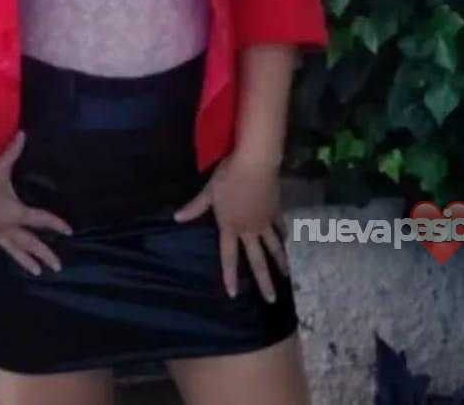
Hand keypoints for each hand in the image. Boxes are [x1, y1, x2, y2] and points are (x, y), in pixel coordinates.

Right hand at [0, 129, 72, 275]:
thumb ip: (13, 151)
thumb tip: (23, 134)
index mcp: (15, 213)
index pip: (40, 219)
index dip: (56, 223)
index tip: (69, 231)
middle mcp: (6, 226)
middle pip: (29, 242)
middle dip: (44, 253)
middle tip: (57, 266)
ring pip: (11, 248)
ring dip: (23, 259)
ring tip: (36, 272)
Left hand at [172, 155, 289, 300]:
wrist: (255, 164)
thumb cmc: (228, 177)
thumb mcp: (209, 192)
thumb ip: (195, 207)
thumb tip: (176, 218)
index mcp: (231, 227)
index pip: (228, 256)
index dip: (229, 276)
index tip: (234, 295)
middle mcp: (249, 230)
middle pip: (257, 260)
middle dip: (264, 281)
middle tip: (272, 300)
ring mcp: (265, 221)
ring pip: (274, 247)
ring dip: (280, 262)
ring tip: (286, 276)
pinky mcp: (275, 210)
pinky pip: (280, 226)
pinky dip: (283, 234)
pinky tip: (287, 240)